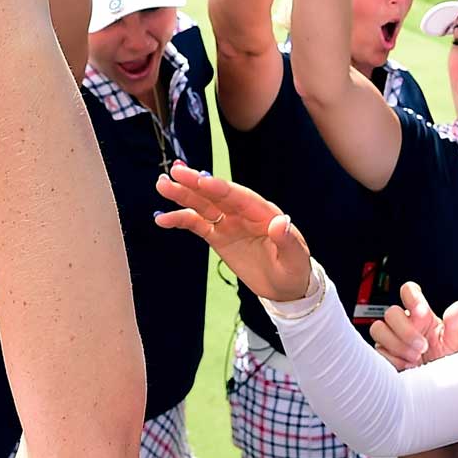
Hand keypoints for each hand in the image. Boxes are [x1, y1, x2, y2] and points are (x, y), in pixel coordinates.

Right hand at [154, 162, 312, 301]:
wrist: (286, 286)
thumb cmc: (294, 270)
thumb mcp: (295, 259)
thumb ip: (287, 240)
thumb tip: (280, 222)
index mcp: (264, 213)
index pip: (239, 197)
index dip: (220, 188)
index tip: (201, 180)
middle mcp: (244, 213)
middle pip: (217, 195)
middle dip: (196, 184)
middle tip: (174, 172)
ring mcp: (230, 223)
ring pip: (203, 206)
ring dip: (183, 196)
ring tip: (162, 185)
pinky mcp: (219, 236)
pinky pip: (197, 225)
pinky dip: (180, 220)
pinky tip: (162, 218)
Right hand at [371, 282, 457, 369]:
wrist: (434, 383)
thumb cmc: (442, 359)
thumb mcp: (453, 342)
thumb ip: (455, 323)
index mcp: (420, 315)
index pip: (409, 292)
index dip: (411, 297)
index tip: (422, 312)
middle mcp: (403, 323)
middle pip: (391, 312)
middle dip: (407, 331)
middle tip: (423, 346)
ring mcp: (389, 337)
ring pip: (378, 329)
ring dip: (398, 345)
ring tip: (415, 358)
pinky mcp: (382, 352)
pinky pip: (378, 350)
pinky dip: (393, 359)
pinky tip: (407, 366)